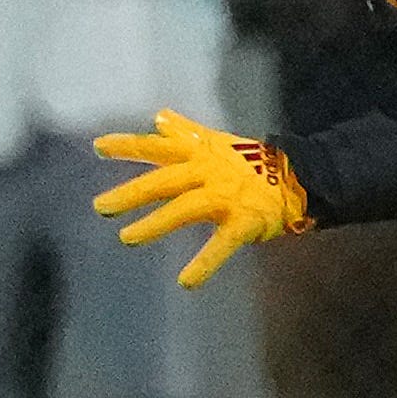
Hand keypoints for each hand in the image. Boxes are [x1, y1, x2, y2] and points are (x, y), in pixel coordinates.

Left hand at [92, 109, 312, 288]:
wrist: (298, 176)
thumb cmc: (247, 161)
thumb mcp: (214, 142)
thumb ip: (184, 132)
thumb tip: (158, 116)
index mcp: (197, 154)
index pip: (157, 147)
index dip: (128, 146)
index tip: (98, 147)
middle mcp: (206, 173)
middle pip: (165, 181)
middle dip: (132, 193)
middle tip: (101, 207)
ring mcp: (225, 197)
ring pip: (185, 209)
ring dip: (156, 224)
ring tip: (128, 238)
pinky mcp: (243, 221)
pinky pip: (221, 244)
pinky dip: (205, 263)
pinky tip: (187, 282)